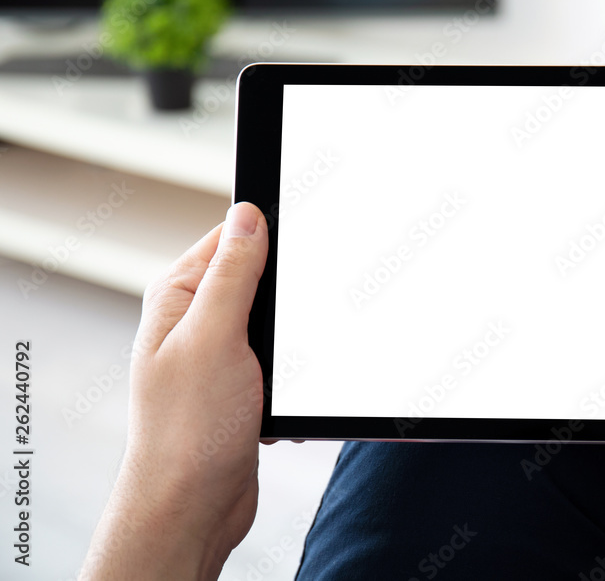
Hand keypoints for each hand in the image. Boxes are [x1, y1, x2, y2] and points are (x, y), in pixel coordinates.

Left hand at [81, 202, 268, 579]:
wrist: (193, 505)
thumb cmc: (189, 430)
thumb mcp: (214, 337)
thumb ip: (232, 274)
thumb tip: (247, 214)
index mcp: (180, 296)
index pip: (230, 237)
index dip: (270, 234)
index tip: (310, 240)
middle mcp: (196, 319)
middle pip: (260, 278)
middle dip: (290, 301)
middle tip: (295, 328)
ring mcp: (219, 352)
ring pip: (277, 323)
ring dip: (294, 345)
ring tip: (284, 375)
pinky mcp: (240, 383)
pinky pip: (281, 360)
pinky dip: (294, 376)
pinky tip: (285, 400)